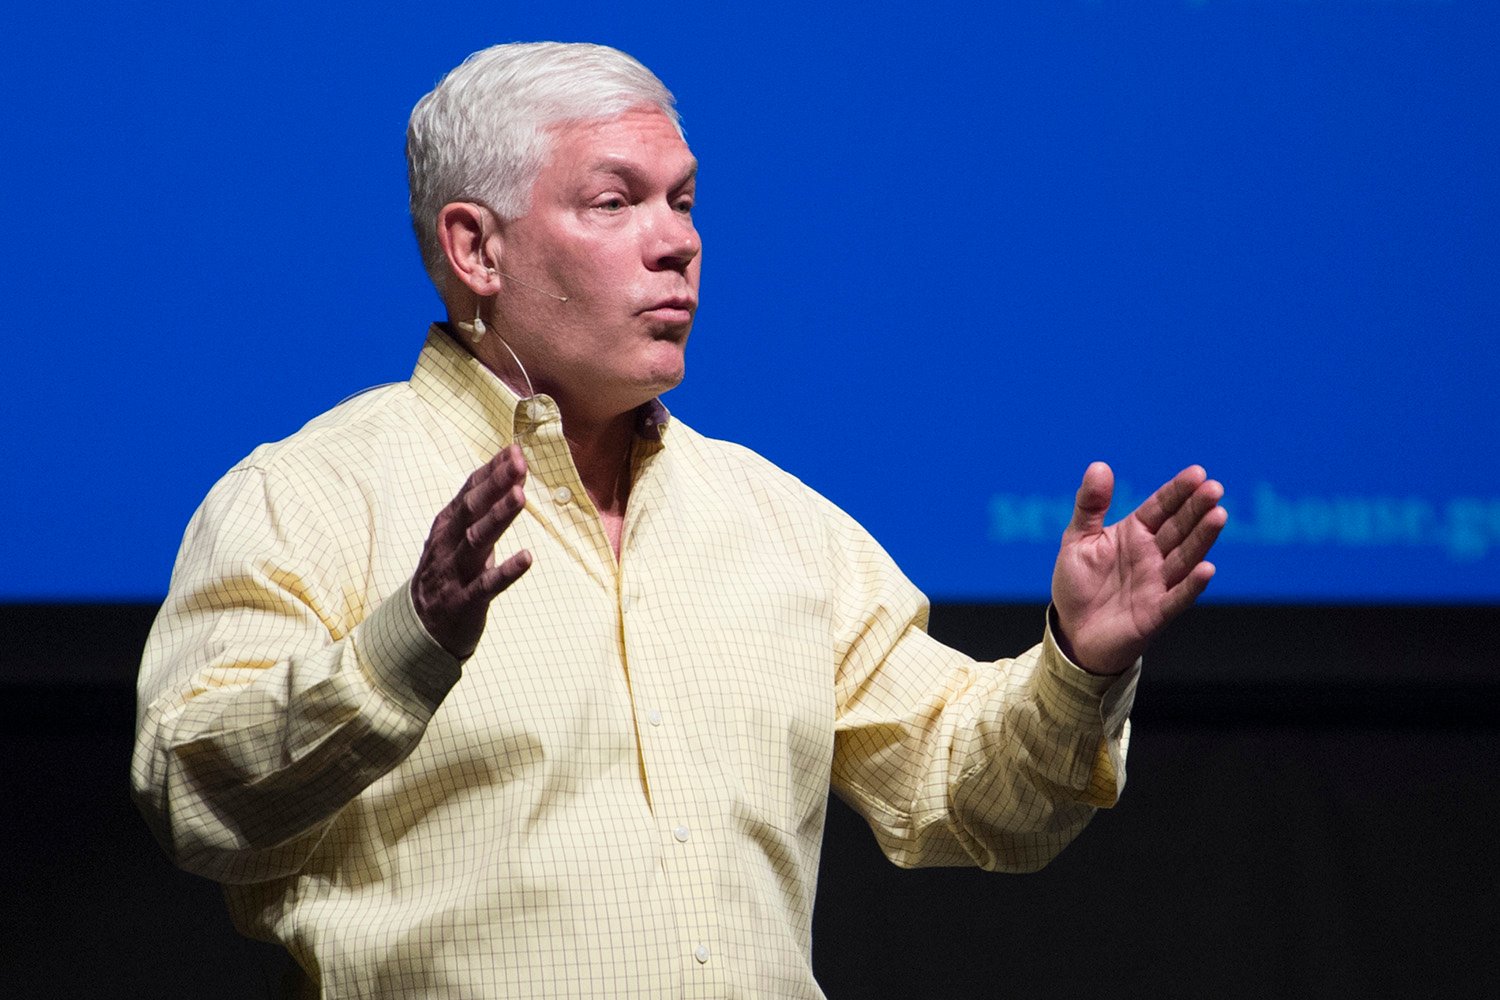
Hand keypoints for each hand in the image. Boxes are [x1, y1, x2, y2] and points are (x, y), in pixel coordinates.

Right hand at [411, 445, 533, 657]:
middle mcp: (448, 544)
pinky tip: (527, 557)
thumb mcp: (457, 536)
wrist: (419, 629)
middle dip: (495, 484)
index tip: (514, 449)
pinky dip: (506, 571)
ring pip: (476, 541)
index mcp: (447, 526)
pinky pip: (486, 585)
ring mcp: (455, 572)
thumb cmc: (449, 573)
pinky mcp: (464, 602)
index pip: (469, 490)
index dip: (491, 470)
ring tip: (521, 496)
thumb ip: (482, 506)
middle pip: (471, 508)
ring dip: (498, 517)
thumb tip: (509, 470)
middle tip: (519, 462)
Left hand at [1051, 462, 1225, 674]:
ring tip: (1218, 515)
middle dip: (1196, 508)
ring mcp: (1158, 582)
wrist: (1073, 633)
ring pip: (1185, 557)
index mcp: (1135, 533)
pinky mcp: (1157, 612)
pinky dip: (1192, 584)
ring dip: (1202, 538)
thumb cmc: (1077, 584)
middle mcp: (1152, 555)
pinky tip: (1207, 568)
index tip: (1197, 473)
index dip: (1178, 491)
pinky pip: (1178, 596)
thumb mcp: (1076, 540)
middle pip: (1179, 528)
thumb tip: (1099, 465)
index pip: (1160, 507)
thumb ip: (1090, 505)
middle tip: (1214, 488)